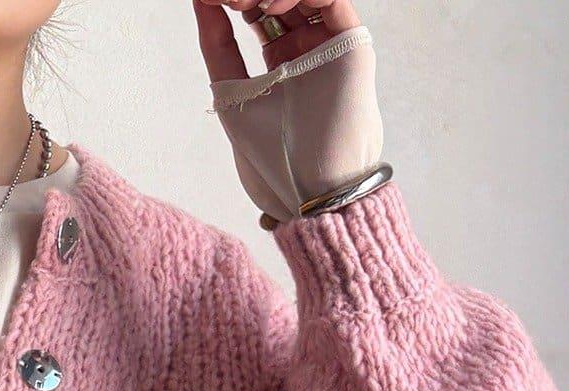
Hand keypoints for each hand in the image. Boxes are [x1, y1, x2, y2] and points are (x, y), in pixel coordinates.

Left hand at [191, 0, 382, 223]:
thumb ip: (217, 47)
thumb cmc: (274, 160)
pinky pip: (333, 0)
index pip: (259, 11)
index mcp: (281, 63)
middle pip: (280, 0)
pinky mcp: (351, 46)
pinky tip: (272, 6)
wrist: (309, 193)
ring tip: (246, 5)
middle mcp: (308, 50)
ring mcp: (329, 47)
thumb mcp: (231, 96)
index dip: (234, 2)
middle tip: (228, 1)